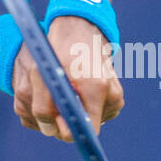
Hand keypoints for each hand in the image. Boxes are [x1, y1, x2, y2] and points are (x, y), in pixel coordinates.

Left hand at [12, 15, 123, 140]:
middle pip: (88, 127)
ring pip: (91, 121)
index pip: (87, 129)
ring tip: (69, 89)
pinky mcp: (116, 99)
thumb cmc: (60, 48)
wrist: (80, 30)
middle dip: (69, 120)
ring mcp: (116, 98)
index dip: (68, 129)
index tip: (56, 119)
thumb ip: (44, 104)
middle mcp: (112, 95)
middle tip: (57, 100)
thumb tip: (50, 131)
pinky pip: (96, 113)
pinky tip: (78, 90)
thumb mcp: (44, 73)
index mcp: (97, 86)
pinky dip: (84, 107)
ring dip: (76, 112)